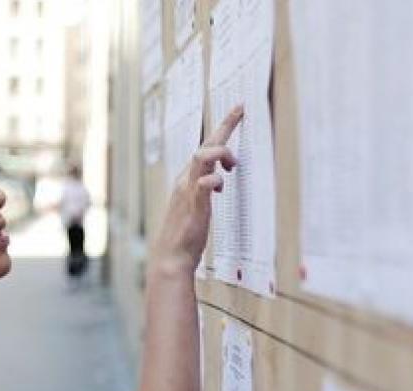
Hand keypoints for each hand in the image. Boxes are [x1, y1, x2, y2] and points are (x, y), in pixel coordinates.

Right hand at [155, 105, 243, 273]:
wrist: (171, 257)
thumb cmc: (185, 235)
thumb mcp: (198, 205)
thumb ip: (205, 189)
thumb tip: (216, 181)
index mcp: (188, 179)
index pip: (205, 147)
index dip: (222, 128)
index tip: (237, 111)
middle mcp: (186, 180)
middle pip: (205, 145)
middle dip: (224, 125)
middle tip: (240, 109)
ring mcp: (188, 191)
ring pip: (201, 157)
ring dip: (220, 153)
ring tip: (232, 164)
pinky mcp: (194, 206)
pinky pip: (203, 185)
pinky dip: (213, 180)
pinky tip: (220, 185)